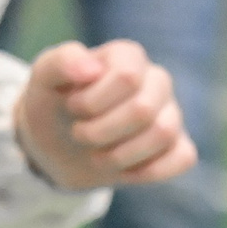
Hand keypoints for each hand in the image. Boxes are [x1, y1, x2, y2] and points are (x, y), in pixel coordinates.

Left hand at [15, 39, 195, 191]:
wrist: (56, 144)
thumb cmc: (53, 103)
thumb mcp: (43, 78)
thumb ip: (62, 62)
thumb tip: (92, 68)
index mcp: (127, 56)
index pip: (126, 76)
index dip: (93, 101)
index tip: (71, 106)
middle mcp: (156, 80)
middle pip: (144, 109)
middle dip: (101, 131)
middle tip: (79, 134)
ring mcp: (171, 113)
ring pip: (165, 133)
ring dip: (121, 154)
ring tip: (96, 155)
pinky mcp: (177, 146)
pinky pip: (183, 158)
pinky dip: (149, 171)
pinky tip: (123, 170)